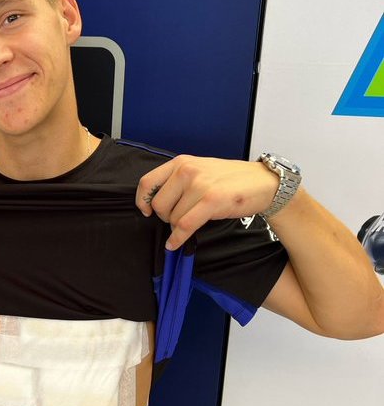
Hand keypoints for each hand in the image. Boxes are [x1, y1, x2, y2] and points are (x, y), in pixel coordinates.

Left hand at [136, 155, 278, 249]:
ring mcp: (199, 184)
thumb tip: (155, 203)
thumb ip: (177, 181)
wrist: (263, 183)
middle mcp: (187, 170)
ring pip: (173, 217)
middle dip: (166, 218)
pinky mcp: (212, 200)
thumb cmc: (230, 180)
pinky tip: (176, 244)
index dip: (143, 201)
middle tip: (178, 219)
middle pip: (159, 204)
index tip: (146, 211)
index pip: (147, 182)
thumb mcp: (199, 171)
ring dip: (178, 227)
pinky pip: (185, 225)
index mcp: (181, 162)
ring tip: (192, 222)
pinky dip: (178, 239)